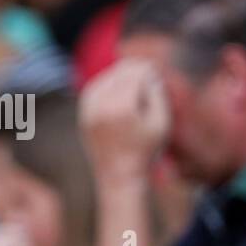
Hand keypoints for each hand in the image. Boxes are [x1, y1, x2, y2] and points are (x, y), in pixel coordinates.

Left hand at [78, 58, 170, 179]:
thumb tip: (149, 73)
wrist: (119, 175)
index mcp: (122, 107)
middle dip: (134, 70)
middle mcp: (102, 105)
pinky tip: (119, 88)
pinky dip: (106, 84)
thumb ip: (157, 93)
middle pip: (119, 73)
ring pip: (105, 78)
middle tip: (147, 71)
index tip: (156, 72)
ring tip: (135, 80)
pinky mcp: (84, 115)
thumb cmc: (146, 150)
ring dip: (120, 75)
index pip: (135, 74)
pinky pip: (94, 89)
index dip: (147, 70)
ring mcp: (89, 110)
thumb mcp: (161, 122)